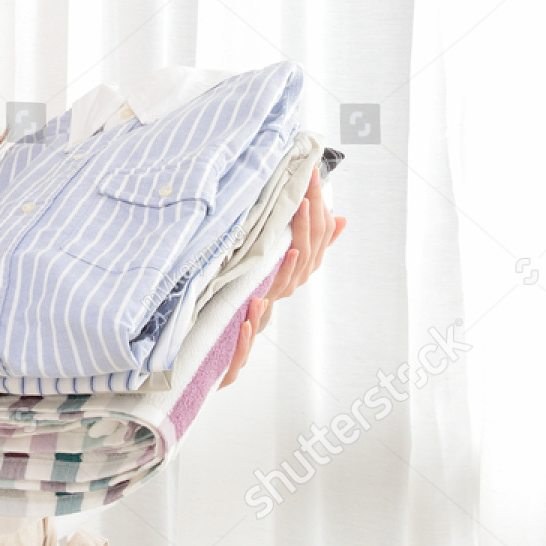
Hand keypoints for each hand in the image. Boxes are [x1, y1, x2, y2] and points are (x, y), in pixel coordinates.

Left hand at [219, 166, 345, 388]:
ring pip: (274, 303)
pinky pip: (242, 350)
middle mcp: (272, 304)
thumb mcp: (266, 276)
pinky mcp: (233, 359)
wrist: (205, 364)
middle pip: (298, 270)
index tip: (314, 181)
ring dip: (281, 276)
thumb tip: (340, 219)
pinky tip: (248, 317)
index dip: (316, 217)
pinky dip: (247, 335)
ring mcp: (254, 329)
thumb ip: (301, 249)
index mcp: (281, 287)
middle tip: (304, 201)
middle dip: (303, 233)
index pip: (309, 251)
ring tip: (287, 252)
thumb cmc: (238, 314)